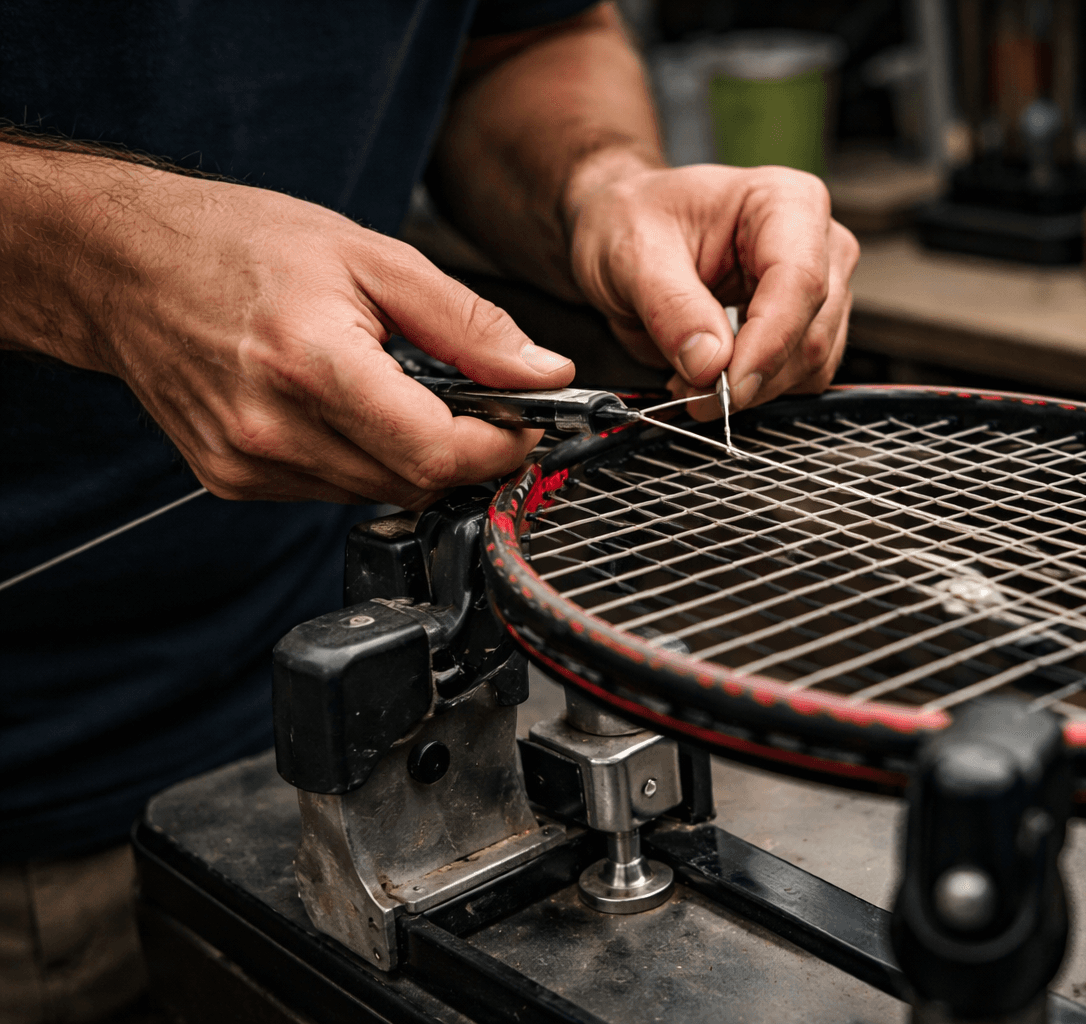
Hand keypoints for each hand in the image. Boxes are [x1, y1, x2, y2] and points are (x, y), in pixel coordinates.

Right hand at [1, 146, 573, 506]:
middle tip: (481, 405)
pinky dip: (364, 459)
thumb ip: (468, 324)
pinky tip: (349, 409)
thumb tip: (545, 373)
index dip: (500, 447)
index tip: (526, 424)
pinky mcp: (232, 481)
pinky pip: (333, 491)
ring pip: (379, 492)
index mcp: (311, 364)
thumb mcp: (372, 256)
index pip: (437, 452)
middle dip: (466, 451)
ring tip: (403, 392)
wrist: (120, 264)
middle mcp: (272, 429)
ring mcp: (247, 464)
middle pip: (415, 481)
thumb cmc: (237, 243)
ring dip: (415, 456)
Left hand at [566, 161, 859, 418]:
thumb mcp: (633, 252)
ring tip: (689, 380)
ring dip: (750, 390)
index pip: (799, 280)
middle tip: (690, 393)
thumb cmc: (633, 219)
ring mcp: (820, 287)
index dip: (768, 342)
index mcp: (785, 201)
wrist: (627, 229)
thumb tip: (710, 363)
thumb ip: (672, 307)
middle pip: (811, 331)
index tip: (726, 386)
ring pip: (811, 364)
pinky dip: (754, 391)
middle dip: (751, 377)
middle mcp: (817, 242)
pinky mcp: (808, 326)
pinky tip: (710, 375)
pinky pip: (799, 377)